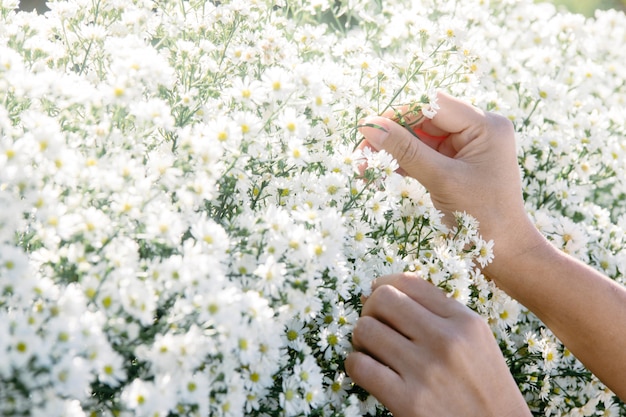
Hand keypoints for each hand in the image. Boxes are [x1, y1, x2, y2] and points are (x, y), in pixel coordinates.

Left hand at [344, 273, 530, 416]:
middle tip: (374, 326)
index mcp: (464, 322)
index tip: (378, 296)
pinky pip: (360, 366)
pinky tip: (367, 371)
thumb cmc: (481, 387)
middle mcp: (446, 341)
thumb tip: (376, 291)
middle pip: (382, 299)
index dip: (383, 285)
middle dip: (369, 310)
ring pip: (365, 329)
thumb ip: (437, 313)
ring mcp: (426, 370)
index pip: (409, 282)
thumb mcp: (474, 341)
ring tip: (371, 350)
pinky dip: (355, 365)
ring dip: (360, 339)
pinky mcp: (408, 402)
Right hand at [357, 92, 542, 277]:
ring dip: (393, 151)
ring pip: (420, 138)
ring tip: (365, 167)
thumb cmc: (482, 217)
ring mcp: (467, 147)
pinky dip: (403, 164)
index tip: (368, 130)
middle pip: (424, 119)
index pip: (433, 105)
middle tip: (362, 153)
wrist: (506, 253)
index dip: (398, 114)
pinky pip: (424, 155)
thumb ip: (405, 150)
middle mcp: (479, 130)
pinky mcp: (457, 164)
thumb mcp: (441, 180)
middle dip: (392, 135)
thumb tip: (369, 126)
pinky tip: (381, 173)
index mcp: (485, 126)